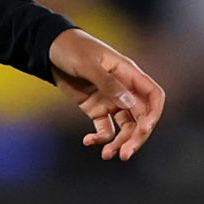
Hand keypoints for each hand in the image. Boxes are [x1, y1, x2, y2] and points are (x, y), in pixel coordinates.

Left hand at [48, 29, 166, 161]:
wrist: (49, 49)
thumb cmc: (72, 48)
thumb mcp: (88, 64)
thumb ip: (108, 83)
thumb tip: (128, 103)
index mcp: (128, 74)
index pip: (153, 96)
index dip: (154, 114)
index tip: (145, 130)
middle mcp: (124, 89)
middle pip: (140, 118)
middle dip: (136, 138)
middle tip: (124, 154)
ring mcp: (111, 100)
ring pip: (124, 127)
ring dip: (119, 143)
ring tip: (106, 155)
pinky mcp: (96, 109)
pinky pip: (105, 128)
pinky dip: (100, 138)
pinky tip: (88, 141)